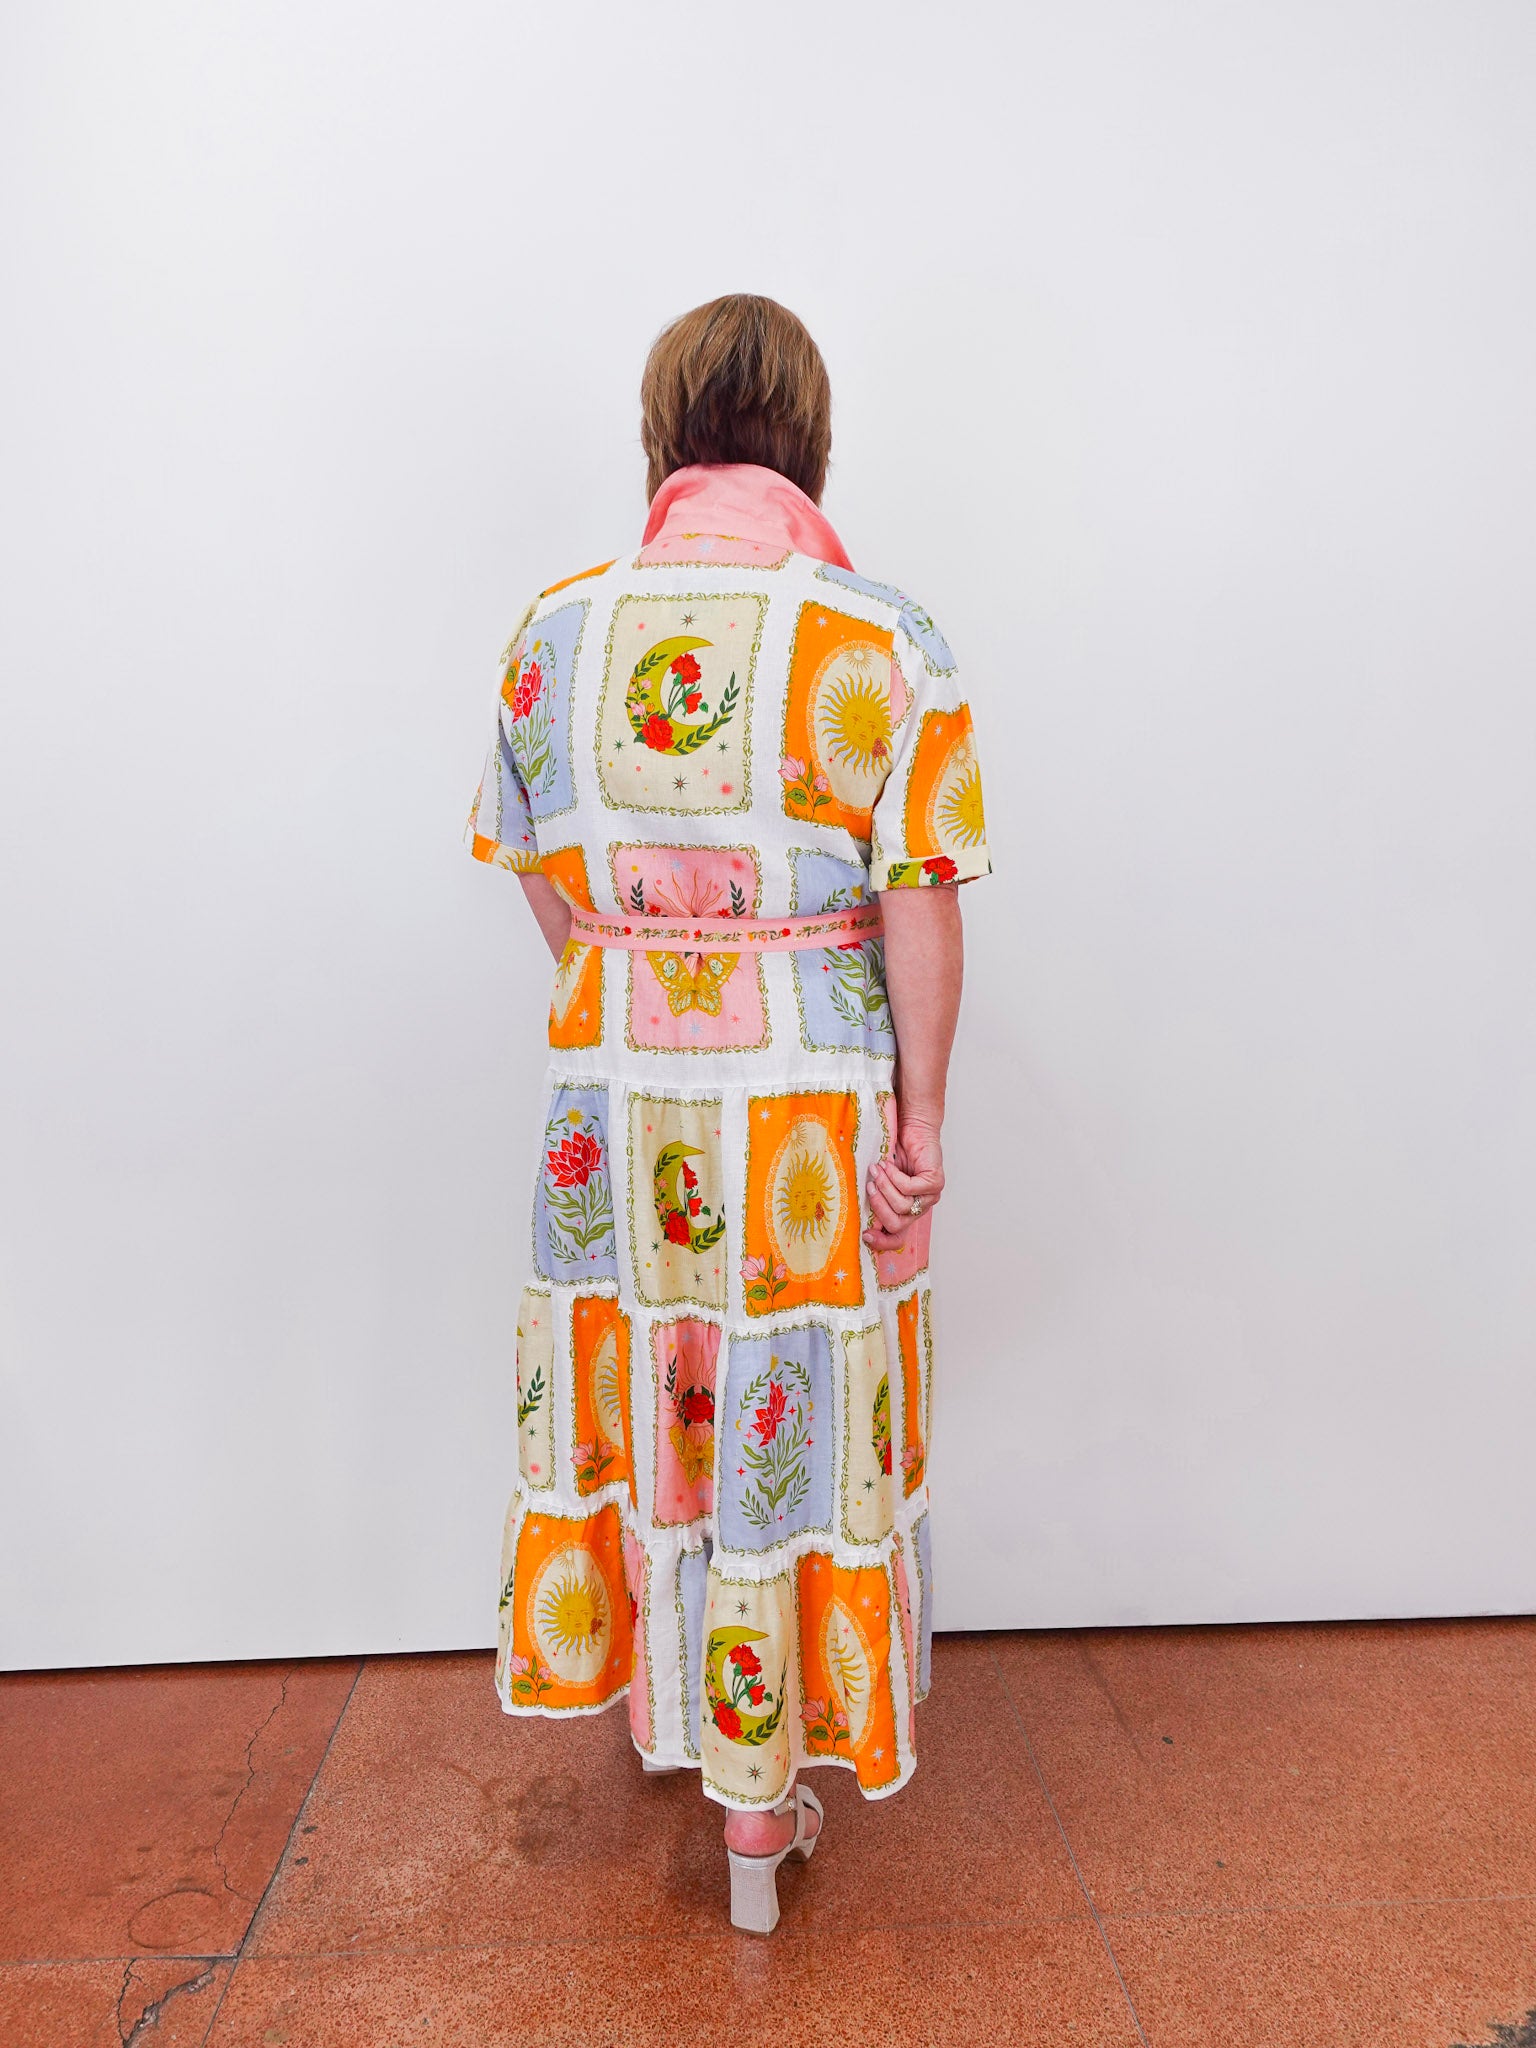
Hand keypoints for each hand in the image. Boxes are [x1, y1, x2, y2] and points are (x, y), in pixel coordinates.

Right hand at [863, 1117, 944, 1250]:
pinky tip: (888, 1164)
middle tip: (869, 1187)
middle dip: (879, 1206)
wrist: (912, 1127)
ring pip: (902, 1206)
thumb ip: (875, 1198)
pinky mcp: (935, 1183)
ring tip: (876, 1170)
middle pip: (897, 1225)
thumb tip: (859, 1219)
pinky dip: (894, 1176)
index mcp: (907, 1211)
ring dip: (885, 1186)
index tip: (865, 1235)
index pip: (897, 1238)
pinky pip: (909, 1188)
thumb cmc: (895, 1153)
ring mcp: (930, 1196)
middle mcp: (920, 1208)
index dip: (882, 1242)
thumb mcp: (880, 1181)